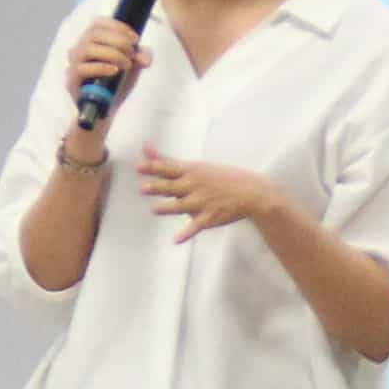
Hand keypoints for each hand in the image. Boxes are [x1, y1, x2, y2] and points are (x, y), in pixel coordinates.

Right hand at [58, 20, 145, 124]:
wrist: (105, 112)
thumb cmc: (116, 85)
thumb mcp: (133, 68)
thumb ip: (140, 57)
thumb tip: (145, 57)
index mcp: (91, 41)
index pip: (98, 23)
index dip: (117, 26)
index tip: (135, 38)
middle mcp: (79, 49)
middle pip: (94, 33)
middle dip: (118, 40)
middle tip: (132, 53)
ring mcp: (73, 64)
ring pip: (88, 48)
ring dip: (111, 53)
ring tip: (126, 63)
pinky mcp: (71, 80)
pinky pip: (82, 69)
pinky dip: (101, 67)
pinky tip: (115, 71)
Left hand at [137, 152, 290, 241]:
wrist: (250, 192)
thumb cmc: (220, 177)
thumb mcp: (196, 166)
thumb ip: (167, 161)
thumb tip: (145, 148)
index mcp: (191, 171)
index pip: (168, 169)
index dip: (153, 168)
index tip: (139, 167)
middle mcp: (195, 186)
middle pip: (172, 187)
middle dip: (158, 187)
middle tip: (144, 188)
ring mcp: (202, 202)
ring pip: (181, 206)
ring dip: (168, 208)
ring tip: (155, 209)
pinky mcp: (208, 218)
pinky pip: (195, 227)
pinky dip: (186, 234)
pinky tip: (175, 240)